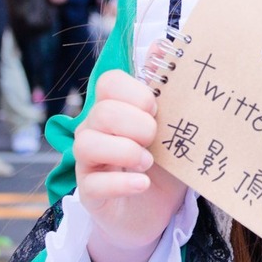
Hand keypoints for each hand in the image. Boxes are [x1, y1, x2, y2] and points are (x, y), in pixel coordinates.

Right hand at [75, 69, 187, 261]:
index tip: (156, 108)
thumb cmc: (163, 167)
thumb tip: (164, 45)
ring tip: (148, 162)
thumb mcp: (174, 130)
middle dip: (135, 123)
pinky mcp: (90, 195)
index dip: (134, 92)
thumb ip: (169, 92)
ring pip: (88, 143)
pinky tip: (142, 183)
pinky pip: (94, 183)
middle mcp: (95, 132)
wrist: (155, 215)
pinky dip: (122, 181)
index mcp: (115, 111)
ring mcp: (88, 163)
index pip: (108, 83)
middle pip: (101, 112)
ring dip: (125, 150)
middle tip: (154, 139)